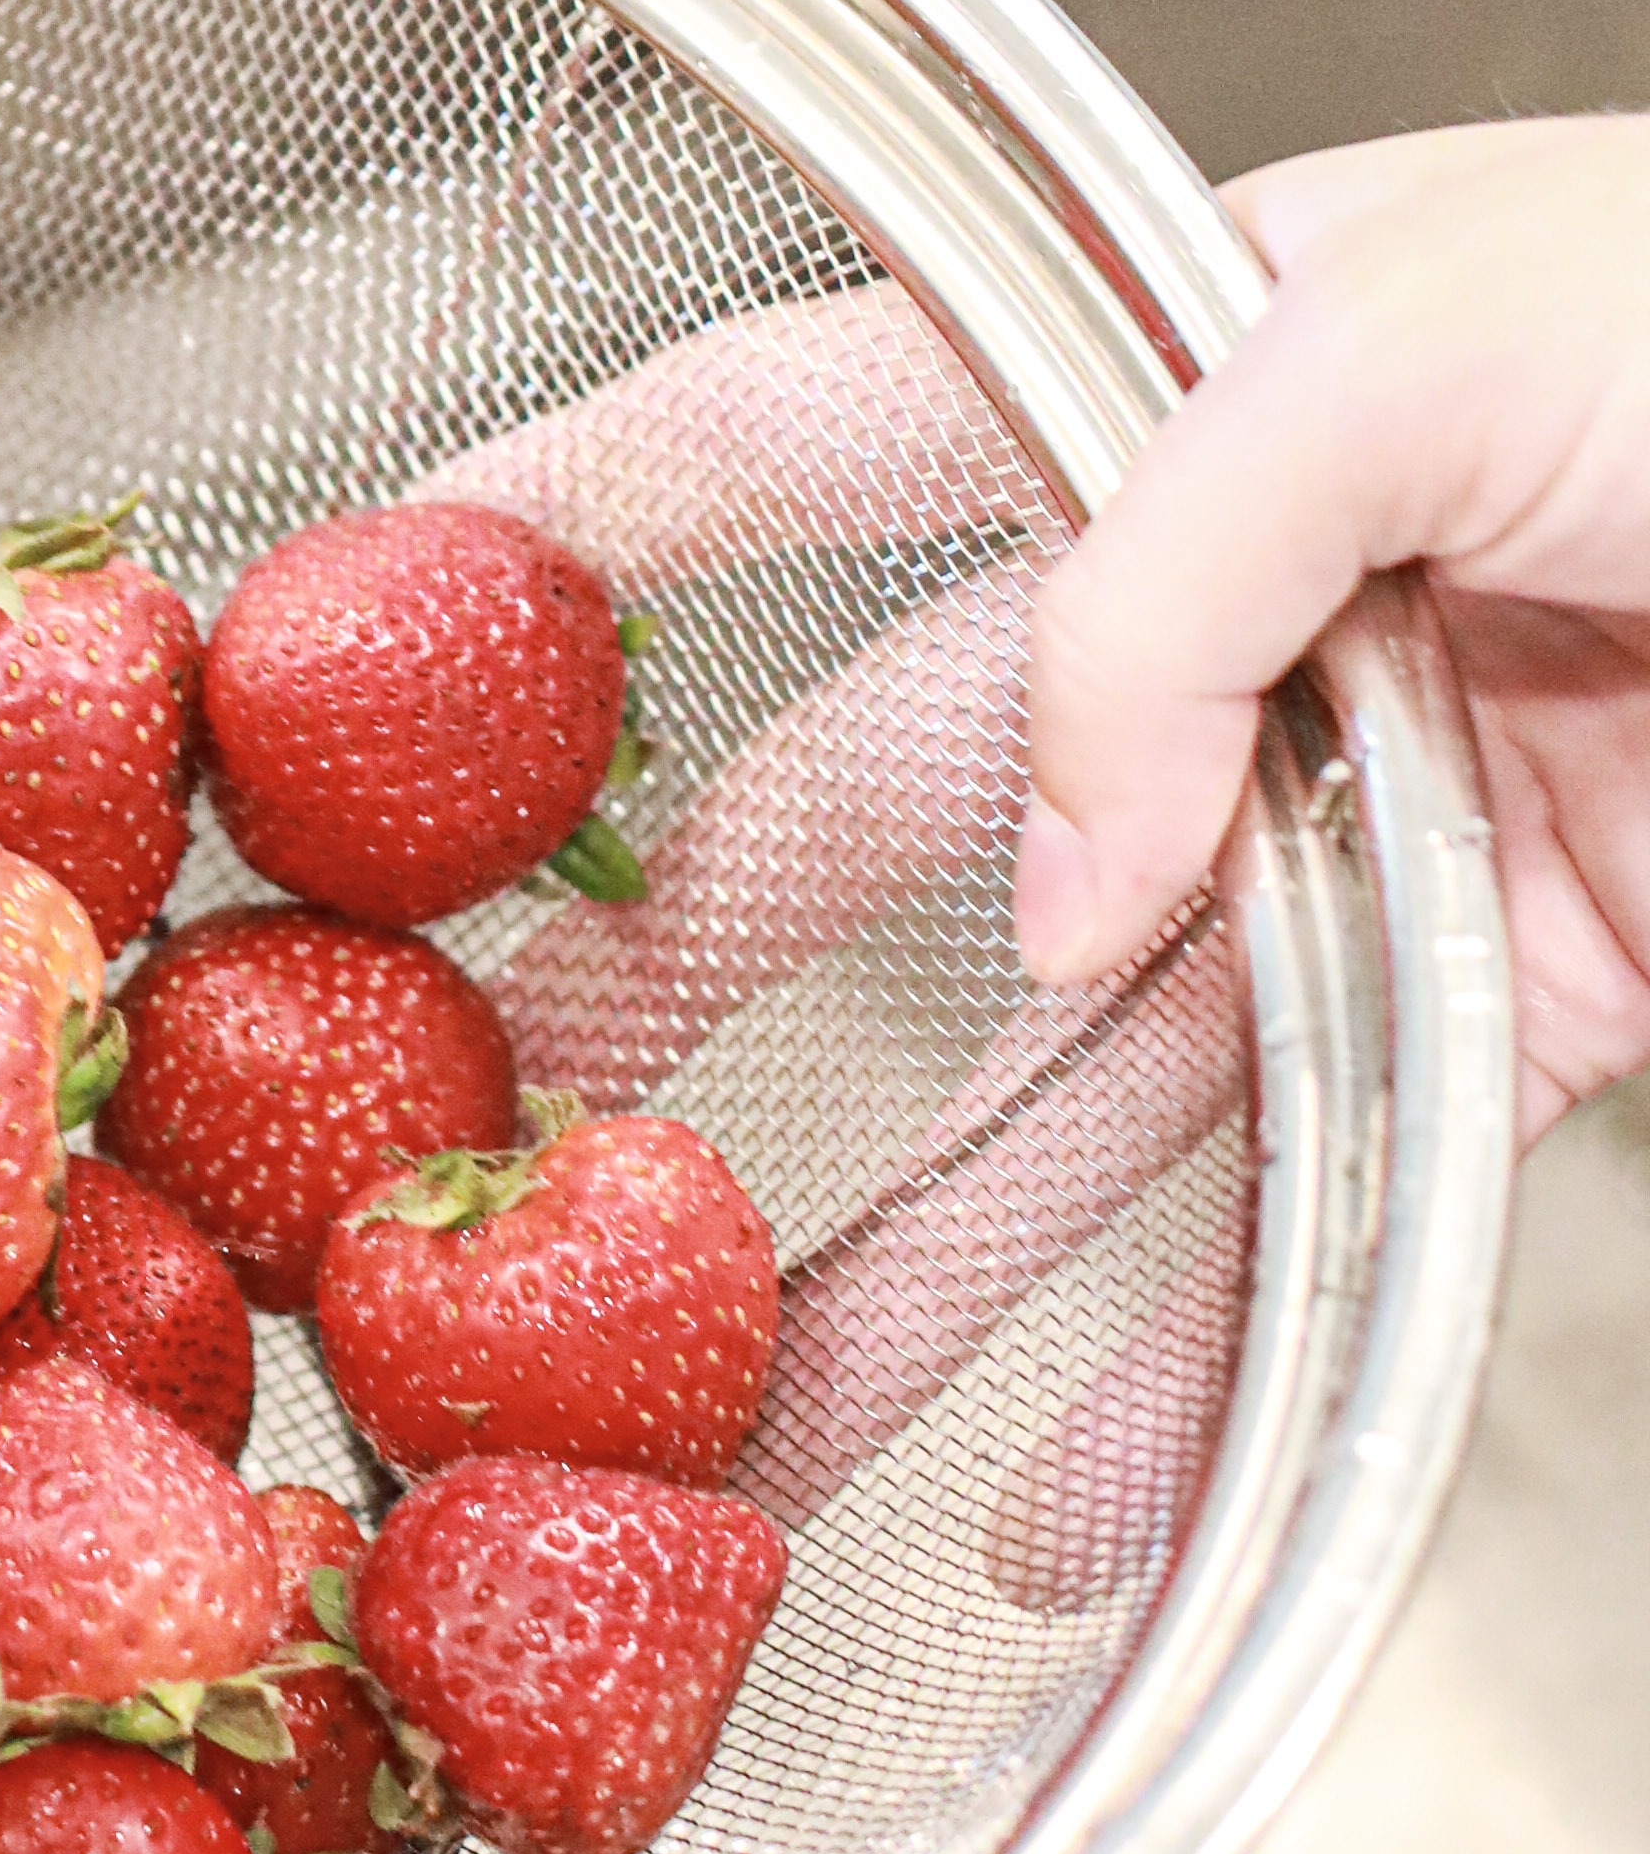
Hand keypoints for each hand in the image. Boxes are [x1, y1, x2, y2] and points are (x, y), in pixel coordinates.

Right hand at [433, 137, 1649, 1589]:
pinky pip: (1293, 1221)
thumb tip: (1042, 880)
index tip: (344, 621)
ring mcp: (1356, 826)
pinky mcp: (1508, 1017)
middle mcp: (1225, 610)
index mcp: (1154, 375)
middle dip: (685, 974)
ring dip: (901, 1253)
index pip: (787, 432)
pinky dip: (1170, 1388)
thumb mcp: (1408, 337)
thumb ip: (1154, 578)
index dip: (559, 520)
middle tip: (483, 1111)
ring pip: (1064, 1078)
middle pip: (888, 812)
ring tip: (715, 1409)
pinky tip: (1043, 1516)